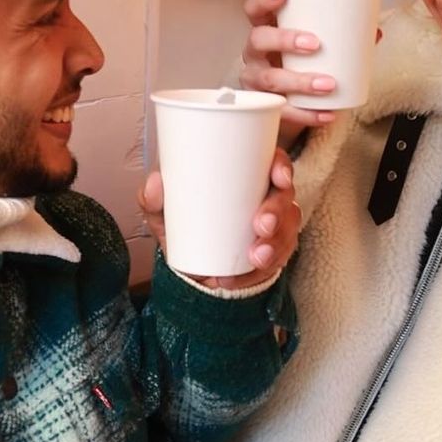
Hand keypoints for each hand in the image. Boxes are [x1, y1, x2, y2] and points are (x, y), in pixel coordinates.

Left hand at [139, 150, 300, 289]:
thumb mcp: (164, 214)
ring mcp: (274, 228)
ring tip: (256, 256)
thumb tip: (155, 182)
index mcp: (247, 179)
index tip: (278, 177)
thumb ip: (153, 199)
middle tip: (261, 225)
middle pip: (286, 198)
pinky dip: (259, 272)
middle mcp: (266, 199)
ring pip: (287, 231)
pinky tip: (239, 277)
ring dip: (276, 244)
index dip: (282, 167)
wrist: (188, 266)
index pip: (274, 164)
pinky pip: (276, 262)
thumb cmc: (183, 227)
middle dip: (278, 211)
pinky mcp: (272, 255)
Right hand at [240, 0, 380, 148]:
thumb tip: (374, 32)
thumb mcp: (314, 45)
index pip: (254, 9)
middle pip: (258, 39)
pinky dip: (306, 114)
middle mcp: (254, 52)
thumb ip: (341, 36)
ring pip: (269, 79)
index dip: (263, 0)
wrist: (288, 100)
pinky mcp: (263, 105)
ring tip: (328, 84)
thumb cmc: (299, 60)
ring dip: (299, 81)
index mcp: (265, 28)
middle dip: (285, 40)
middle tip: (315, 44)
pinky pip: (282, 111)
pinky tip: (327, 114)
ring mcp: (255, 79)